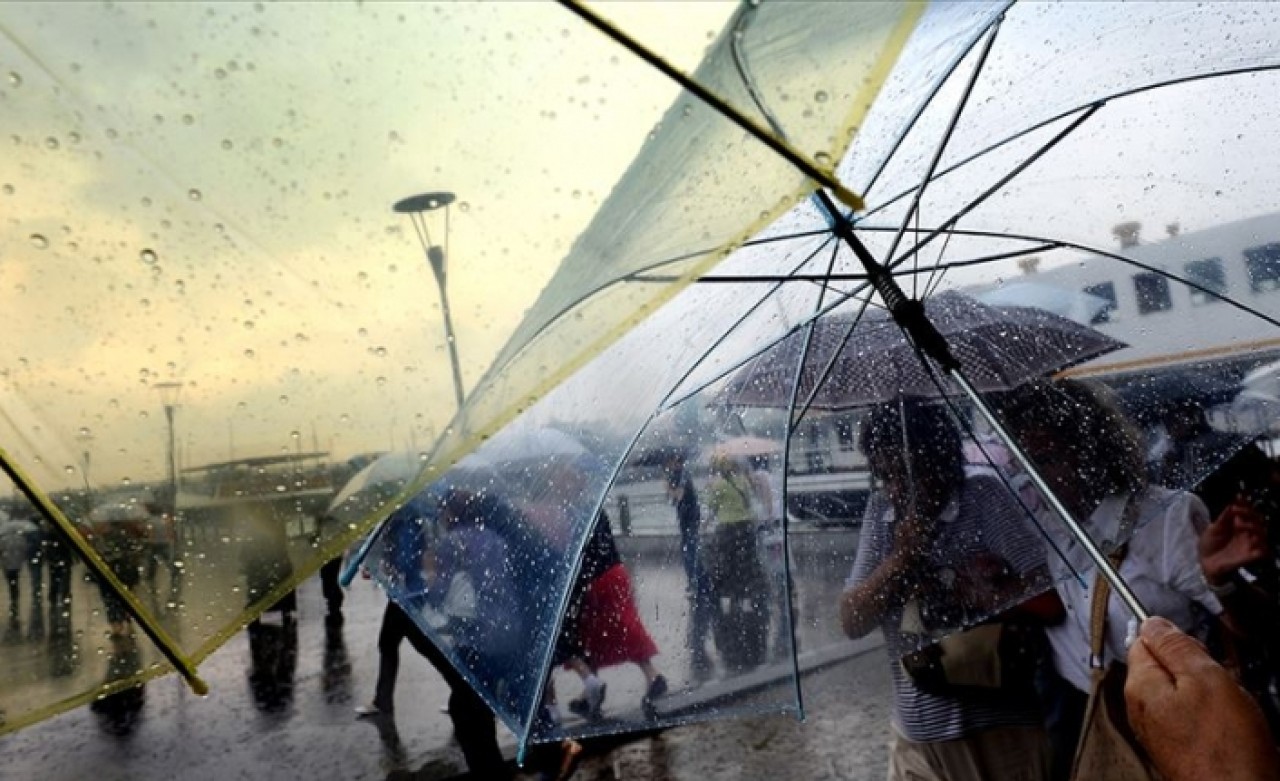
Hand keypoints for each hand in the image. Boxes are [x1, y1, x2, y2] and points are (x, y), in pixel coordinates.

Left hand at [1125, 617, 1278, 780]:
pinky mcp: (1178, 745)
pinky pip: (1195, 715)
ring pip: (1184, 690)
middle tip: (1217, 683)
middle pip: (1165, 665)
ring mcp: (1159, 728)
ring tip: (1227, 710)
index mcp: (1140, 685)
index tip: (1198, 651)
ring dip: (1209, 692)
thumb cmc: (1225, 749)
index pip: (1144, 639)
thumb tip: (1153, 622)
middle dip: (1196, 668)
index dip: (1176, 640)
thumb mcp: (1205, 678)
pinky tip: (1228, 727)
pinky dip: (1213, 714)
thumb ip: (1176, 646)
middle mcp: (1142, 707)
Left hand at [1200, 498, 1268, 584]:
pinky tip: (1250, 540)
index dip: (1245, 504)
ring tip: (1239, 524)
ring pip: (1263, 533)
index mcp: (1238, 525)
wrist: (1205, 563)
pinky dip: (1260, 545)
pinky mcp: (1250, 557)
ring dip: (1253, 526)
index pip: (1247, 512)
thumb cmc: (1209, 545)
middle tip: (1236, 510)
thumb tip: (1232, 504)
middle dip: (1249, 513)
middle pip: (1258, 520)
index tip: (1239, 497)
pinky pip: (1263, 551)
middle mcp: (1246, 533)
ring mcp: (1249, 544)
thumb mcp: (1213, 529)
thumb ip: (1223, 518)